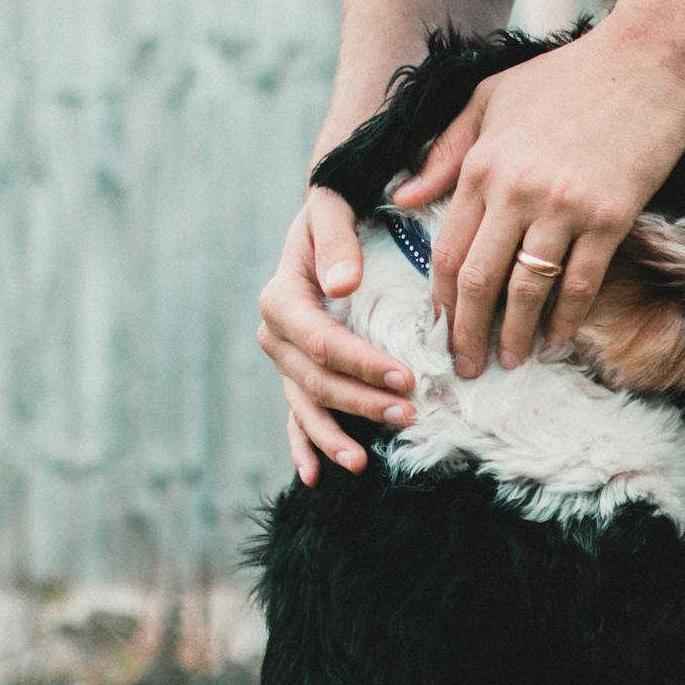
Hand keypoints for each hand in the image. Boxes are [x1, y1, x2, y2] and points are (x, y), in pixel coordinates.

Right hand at [256, 186, 415, 483]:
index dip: (361, 364)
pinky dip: (304, 446)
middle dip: (360, 402)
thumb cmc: (337, 207)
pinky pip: (297, 416)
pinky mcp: (298, 373)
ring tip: (361, 464)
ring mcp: (285, 359)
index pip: (321, 341)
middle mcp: (276, 334)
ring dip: (333, 436)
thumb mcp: (333, 208)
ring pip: (306, 405)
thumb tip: (343, 285)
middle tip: (408, 415)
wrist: (328, 215)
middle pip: (316, 380)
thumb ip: (337, 241)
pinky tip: (315, 477)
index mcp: (282, 297)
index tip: (405, 377)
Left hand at [393, 24, 684, 375]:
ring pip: (525, 289)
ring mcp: (563, 206)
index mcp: (482, 164)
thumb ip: (446, 150)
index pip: (449, 249)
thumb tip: (403, 198)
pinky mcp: (609, 216)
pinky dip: (565, 319)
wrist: (648, 59)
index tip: (440, 330)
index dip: (442, 300)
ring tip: (509, 361)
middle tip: (465, 368)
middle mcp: (515, 190)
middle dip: (467, 332)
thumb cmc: (569, 75)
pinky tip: (557, 339)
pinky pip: (580, 283)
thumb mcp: (491, 97)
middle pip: (478, 280)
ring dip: (515, 334)